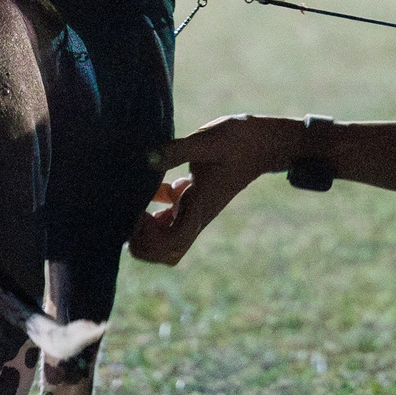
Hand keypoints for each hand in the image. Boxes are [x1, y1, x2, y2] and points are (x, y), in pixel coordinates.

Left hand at [128, 114, 303, 265]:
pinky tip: (154, 187)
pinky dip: (154, 210)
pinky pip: (169, 219)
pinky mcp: (193, 201)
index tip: (138, 211)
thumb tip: (147, 157)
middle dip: (142, 242)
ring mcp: (194, 211)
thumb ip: (177, 151)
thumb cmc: (239, 141)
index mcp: (199, 208)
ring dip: (146, 228)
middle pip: (166, 253)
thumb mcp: (207, 141)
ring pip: (165, 239)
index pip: (171, 244)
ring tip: (136, 201)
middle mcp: (196, 217)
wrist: (263, 144)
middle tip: (132, 212)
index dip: (148, 238)